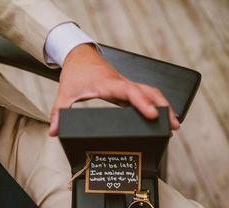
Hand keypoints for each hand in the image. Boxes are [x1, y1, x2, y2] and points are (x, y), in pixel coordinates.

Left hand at [49, 44, 179, 135]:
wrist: (79, 56)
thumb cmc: (75, 73)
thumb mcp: (65, 93)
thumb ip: (59, 113)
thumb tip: (55, 132)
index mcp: (109, 85)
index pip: (131, 93)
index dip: (143, 104)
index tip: (153, 115)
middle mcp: (122, 83)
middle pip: (149, 92)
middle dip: (163, 108)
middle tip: (173, 126)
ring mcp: (126, 84)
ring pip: (151, 91)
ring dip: (163, 105)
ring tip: (173, 122)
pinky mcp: (126, 87)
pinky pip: (145, 93)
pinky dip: (155, 102)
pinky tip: (159, 113)